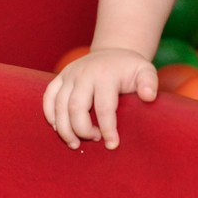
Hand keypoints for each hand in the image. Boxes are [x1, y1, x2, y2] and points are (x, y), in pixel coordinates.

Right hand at [42, 47, 158, 149]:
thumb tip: (148, 96)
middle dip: (83, 130)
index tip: (112, 145)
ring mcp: (69, 75)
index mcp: (105, 74)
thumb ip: (150, 82)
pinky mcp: (60, 77)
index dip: (107, 129)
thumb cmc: (130, 69)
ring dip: (64, 129)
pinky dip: (50, 115)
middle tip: (95, 139)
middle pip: (76, 108)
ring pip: (58, 106)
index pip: (104, 107)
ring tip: (75, 143)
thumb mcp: (145, 70)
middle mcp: (84, 73)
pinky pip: (48, 97)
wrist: (113, 52)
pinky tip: (58, 128)